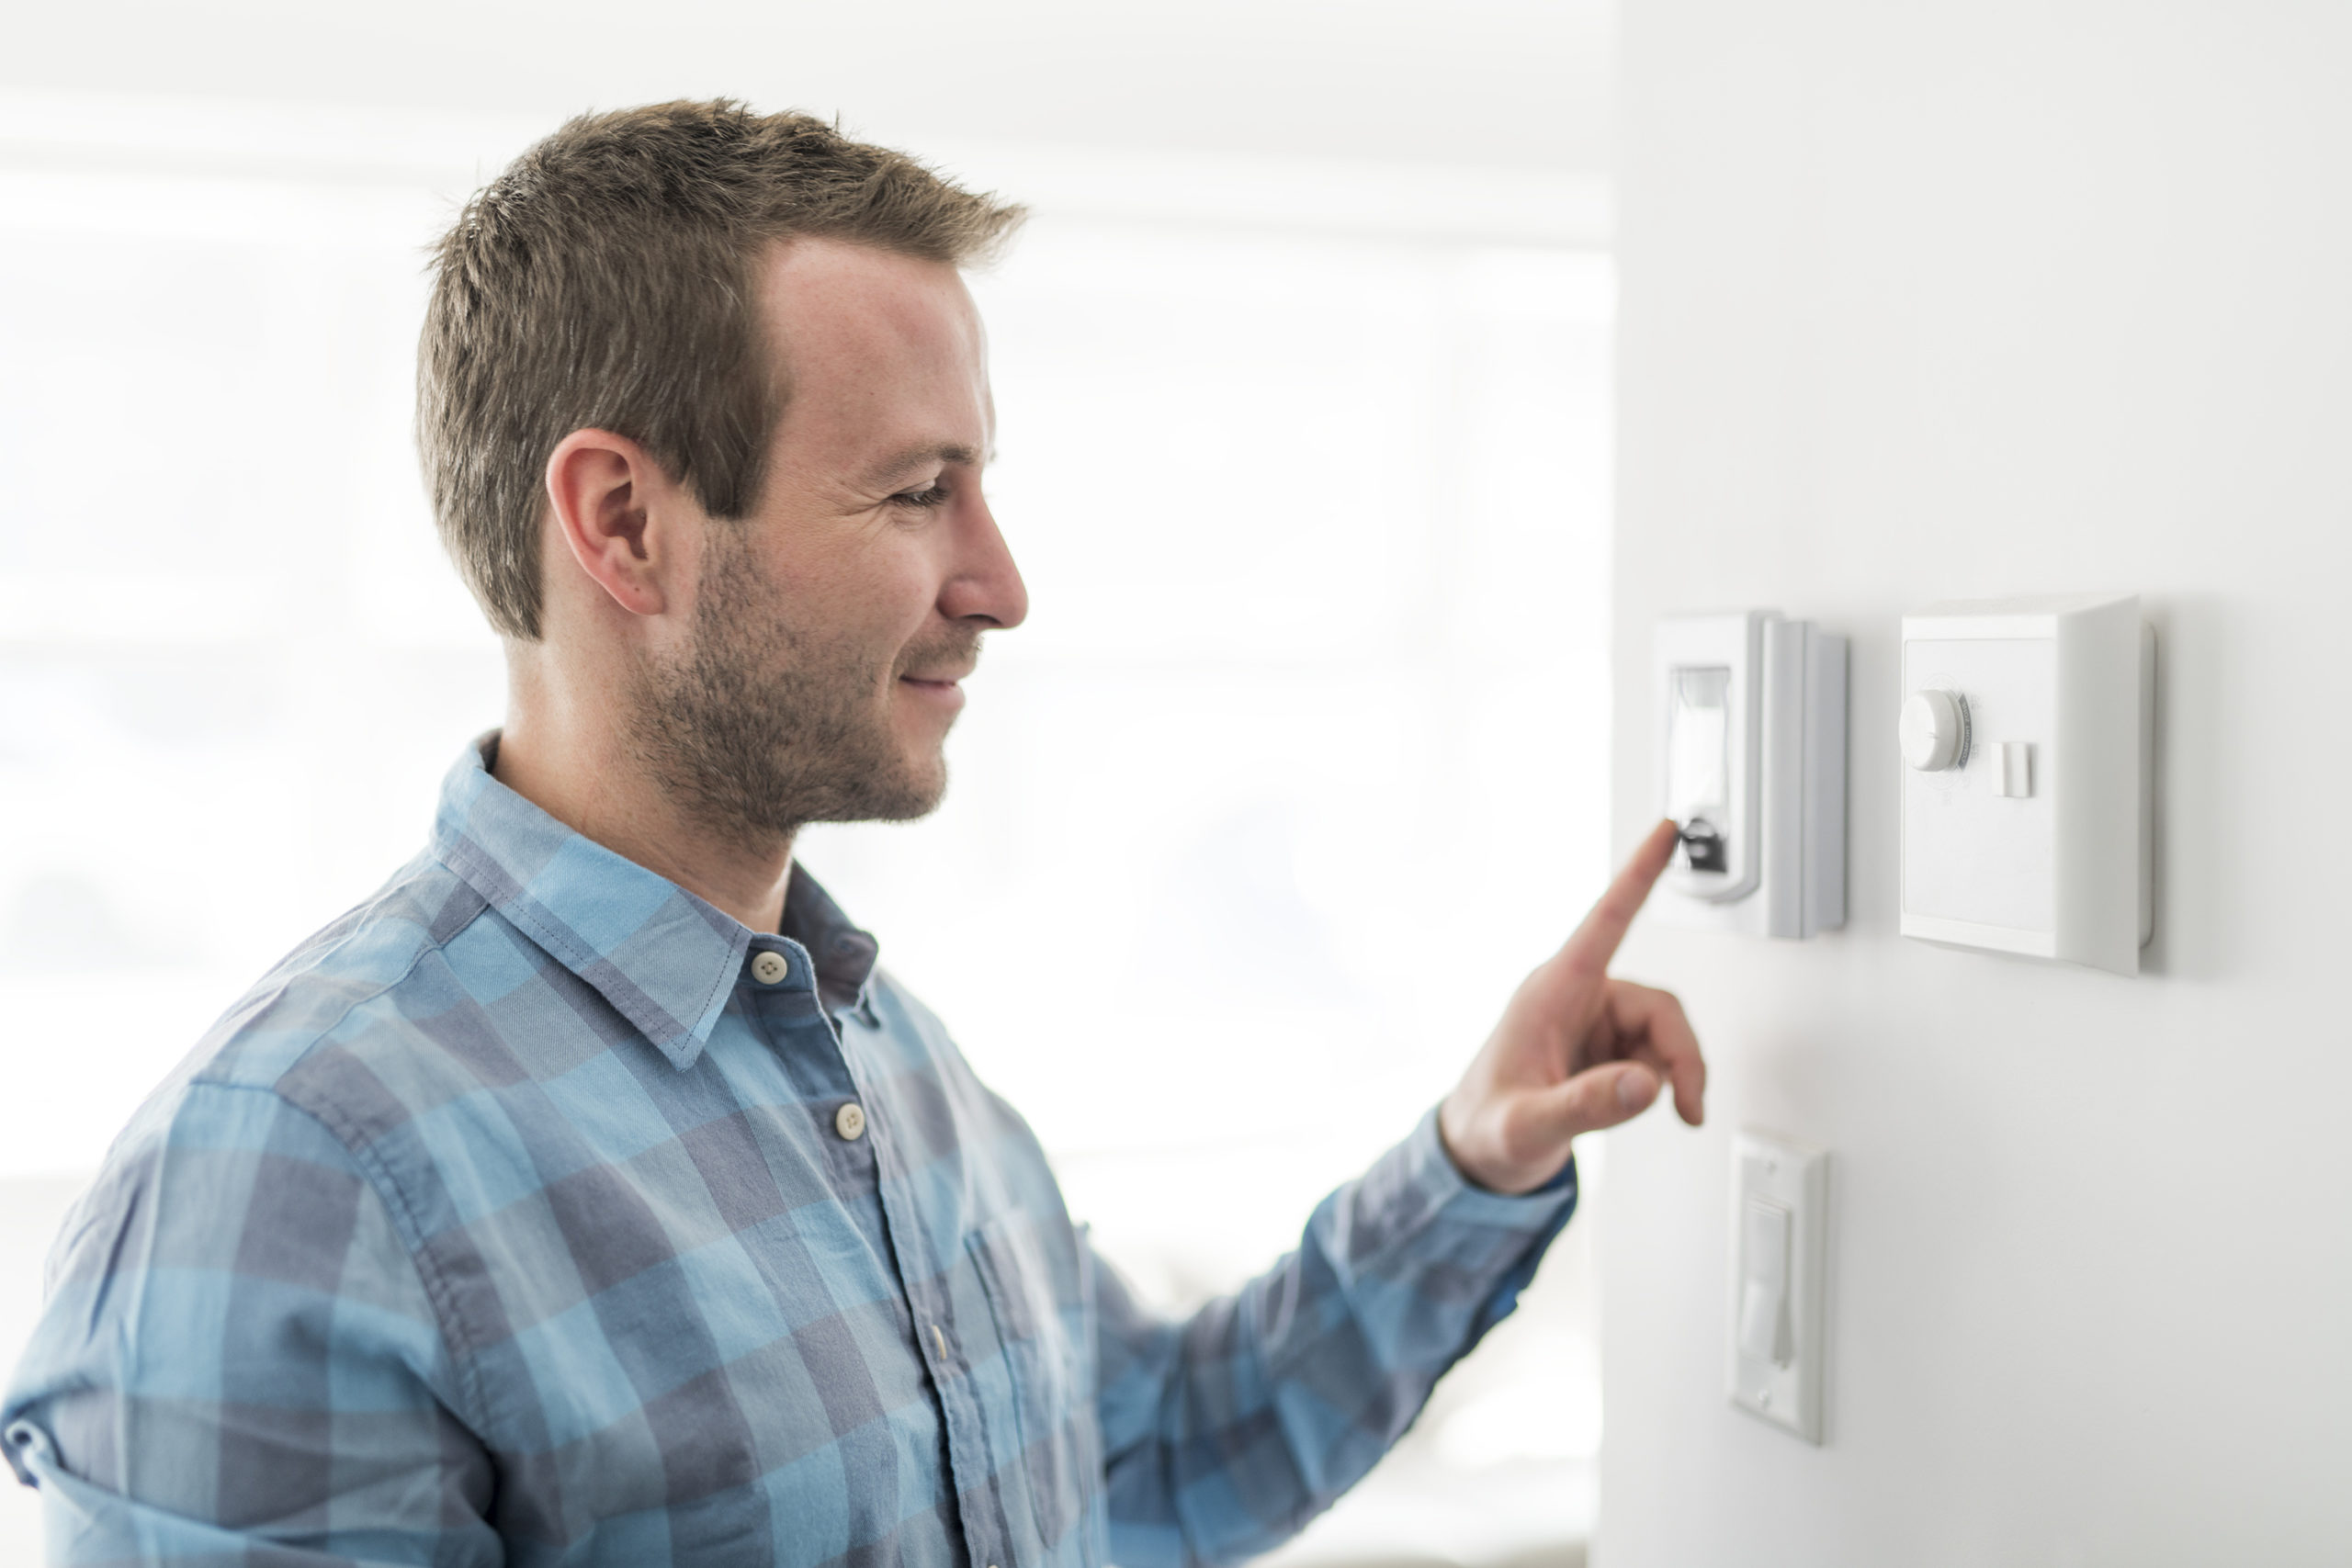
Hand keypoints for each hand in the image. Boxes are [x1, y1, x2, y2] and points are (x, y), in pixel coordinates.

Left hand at [1438, 819, 1705, 1193]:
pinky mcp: (1607, 1046)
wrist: (1477, 1155)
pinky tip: (1626, 1104)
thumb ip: (1586, 1106)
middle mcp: (1577, 997)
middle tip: (1686, 1106)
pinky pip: (1656, 1054)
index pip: (1606, 921)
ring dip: (1668, 1075)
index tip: (1666, 829)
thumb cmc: (1487, 1129)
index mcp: (1552, 992)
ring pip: (1664, 1033)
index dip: (1639, 874)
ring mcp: (1594, 1021)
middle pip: (1660, 1008)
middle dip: (1680, 1058)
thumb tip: (1646, 1084)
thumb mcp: (1528, 1125)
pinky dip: (1660, 1084)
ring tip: (1637, 1111)